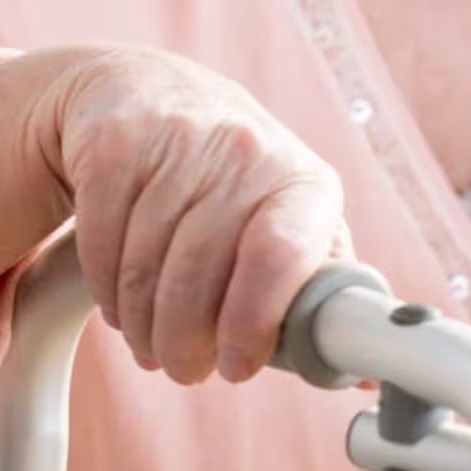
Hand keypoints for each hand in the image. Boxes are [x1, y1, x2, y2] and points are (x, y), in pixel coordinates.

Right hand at [35, 48, 349, 386]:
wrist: (144, 92)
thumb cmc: (230, 181)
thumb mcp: (289, 220)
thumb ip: (316, 292)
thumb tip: (369, 378)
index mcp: (303, 183)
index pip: (283, 256)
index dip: (255, 324)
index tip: (235, 367)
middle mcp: (246, 150)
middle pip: (201, 279)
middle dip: (184, 344)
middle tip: (182, 367)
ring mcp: (179, 140)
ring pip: (145, 271)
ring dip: (141, 326)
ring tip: (149, 339)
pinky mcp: (116, 142)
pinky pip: (101, 246)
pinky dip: (106, 288)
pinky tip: (119, 296)